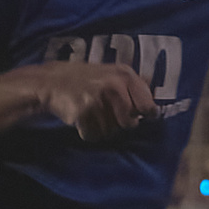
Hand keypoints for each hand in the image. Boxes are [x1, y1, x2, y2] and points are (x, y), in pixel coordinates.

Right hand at [35, 62, 158, 141]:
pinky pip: (94, 135)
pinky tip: (83, 120)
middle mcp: (114, 85)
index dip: (146, 115)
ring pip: (111, 131)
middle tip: (108, 114)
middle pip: (129, 123)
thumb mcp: (112, 72)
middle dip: (119, 123)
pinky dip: (89, 133)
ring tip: (93, 114)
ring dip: (102, 128)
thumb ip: (134, 84)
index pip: (147, 106)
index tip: (142, 117)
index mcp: (124, 75)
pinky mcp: (83, 112)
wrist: (52, 81)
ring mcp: (98, 99)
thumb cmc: (87, 79)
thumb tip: (156, 96)